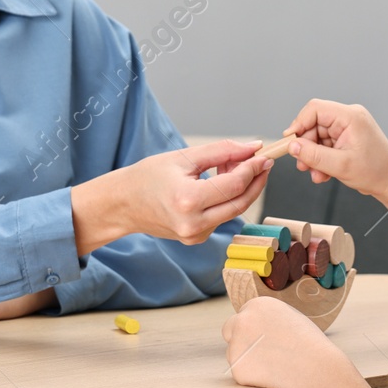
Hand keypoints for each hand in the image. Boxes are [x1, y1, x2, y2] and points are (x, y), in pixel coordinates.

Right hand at [121, 139, 272, 244]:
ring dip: (241, 188)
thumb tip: (252, 148)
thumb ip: (221, 151)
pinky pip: (221, 216)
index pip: (234, 185)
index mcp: (188, 201)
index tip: (263, 155)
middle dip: (256, 181)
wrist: (124, 204)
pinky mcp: (197, 239)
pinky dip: (227, 198)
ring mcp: (196, 235)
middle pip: (240, 202)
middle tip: (261, 162)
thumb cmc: (148, 177)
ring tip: (230, 166)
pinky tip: (218, 182)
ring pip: (233, 210)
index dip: (253, 168)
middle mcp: (194, 224)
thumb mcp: (184, 157)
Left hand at [220, 297, 339, 387]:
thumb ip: (270, 320)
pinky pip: (241, 374)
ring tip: (276, 367)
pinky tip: (273, 377)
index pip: (243, 314)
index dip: (251, 328)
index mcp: (256, 305)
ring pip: (234, 354)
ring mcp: (236, 344)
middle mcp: (241, 321)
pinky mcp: (237, 368)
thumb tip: (262, 327)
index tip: (259, 339)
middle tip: (255, 353)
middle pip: (228, 330)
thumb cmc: (310, 344)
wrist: (314, 366)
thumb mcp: (291, 318)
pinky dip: (253, 379)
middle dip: (238, 340)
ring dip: (247, 361)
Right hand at [282, 99, 387, 201]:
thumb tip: (292, 146)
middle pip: (314, 124)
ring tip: (316, 174)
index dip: (298, 124)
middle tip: (303, 166)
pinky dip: (321, 159)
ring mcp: (348, 128)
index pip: (315, 109)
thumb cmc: (375, 172)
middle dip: (306, 146)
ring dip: (313, 156)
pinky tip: (323, 174)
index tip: (290, 142)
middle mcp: (349, 118)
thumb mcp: (340, 166)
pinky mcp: (347, 138)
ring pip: (318, 137)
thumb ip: (313, 155)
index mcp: (350, 117)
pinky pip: (325, 144)